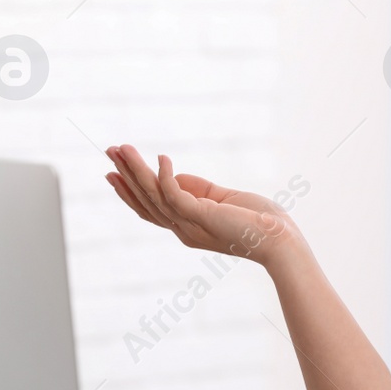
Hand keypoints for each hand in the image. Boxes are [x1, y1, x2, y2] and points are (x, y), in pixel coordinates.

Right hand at [105, 144, 305, 269]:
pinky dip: (165, 175)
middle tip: (109, 152)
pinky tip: (161, 157)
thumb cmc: (260, 221)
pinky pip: (174, 194)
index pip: (150, 209)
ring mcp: (190, 224)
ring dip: (136, 170)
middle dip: (126, 175)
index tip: (114, 172)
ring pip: (154, 195)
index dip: (130, 191)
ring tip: (122, 148)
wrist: (280, 241)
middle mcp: (182, 229)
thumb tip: (173, 174)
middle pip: (145, 201)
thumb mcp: (223, 199)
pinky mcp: (202, 216)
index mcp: (186, 227)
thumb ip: (198, 189)